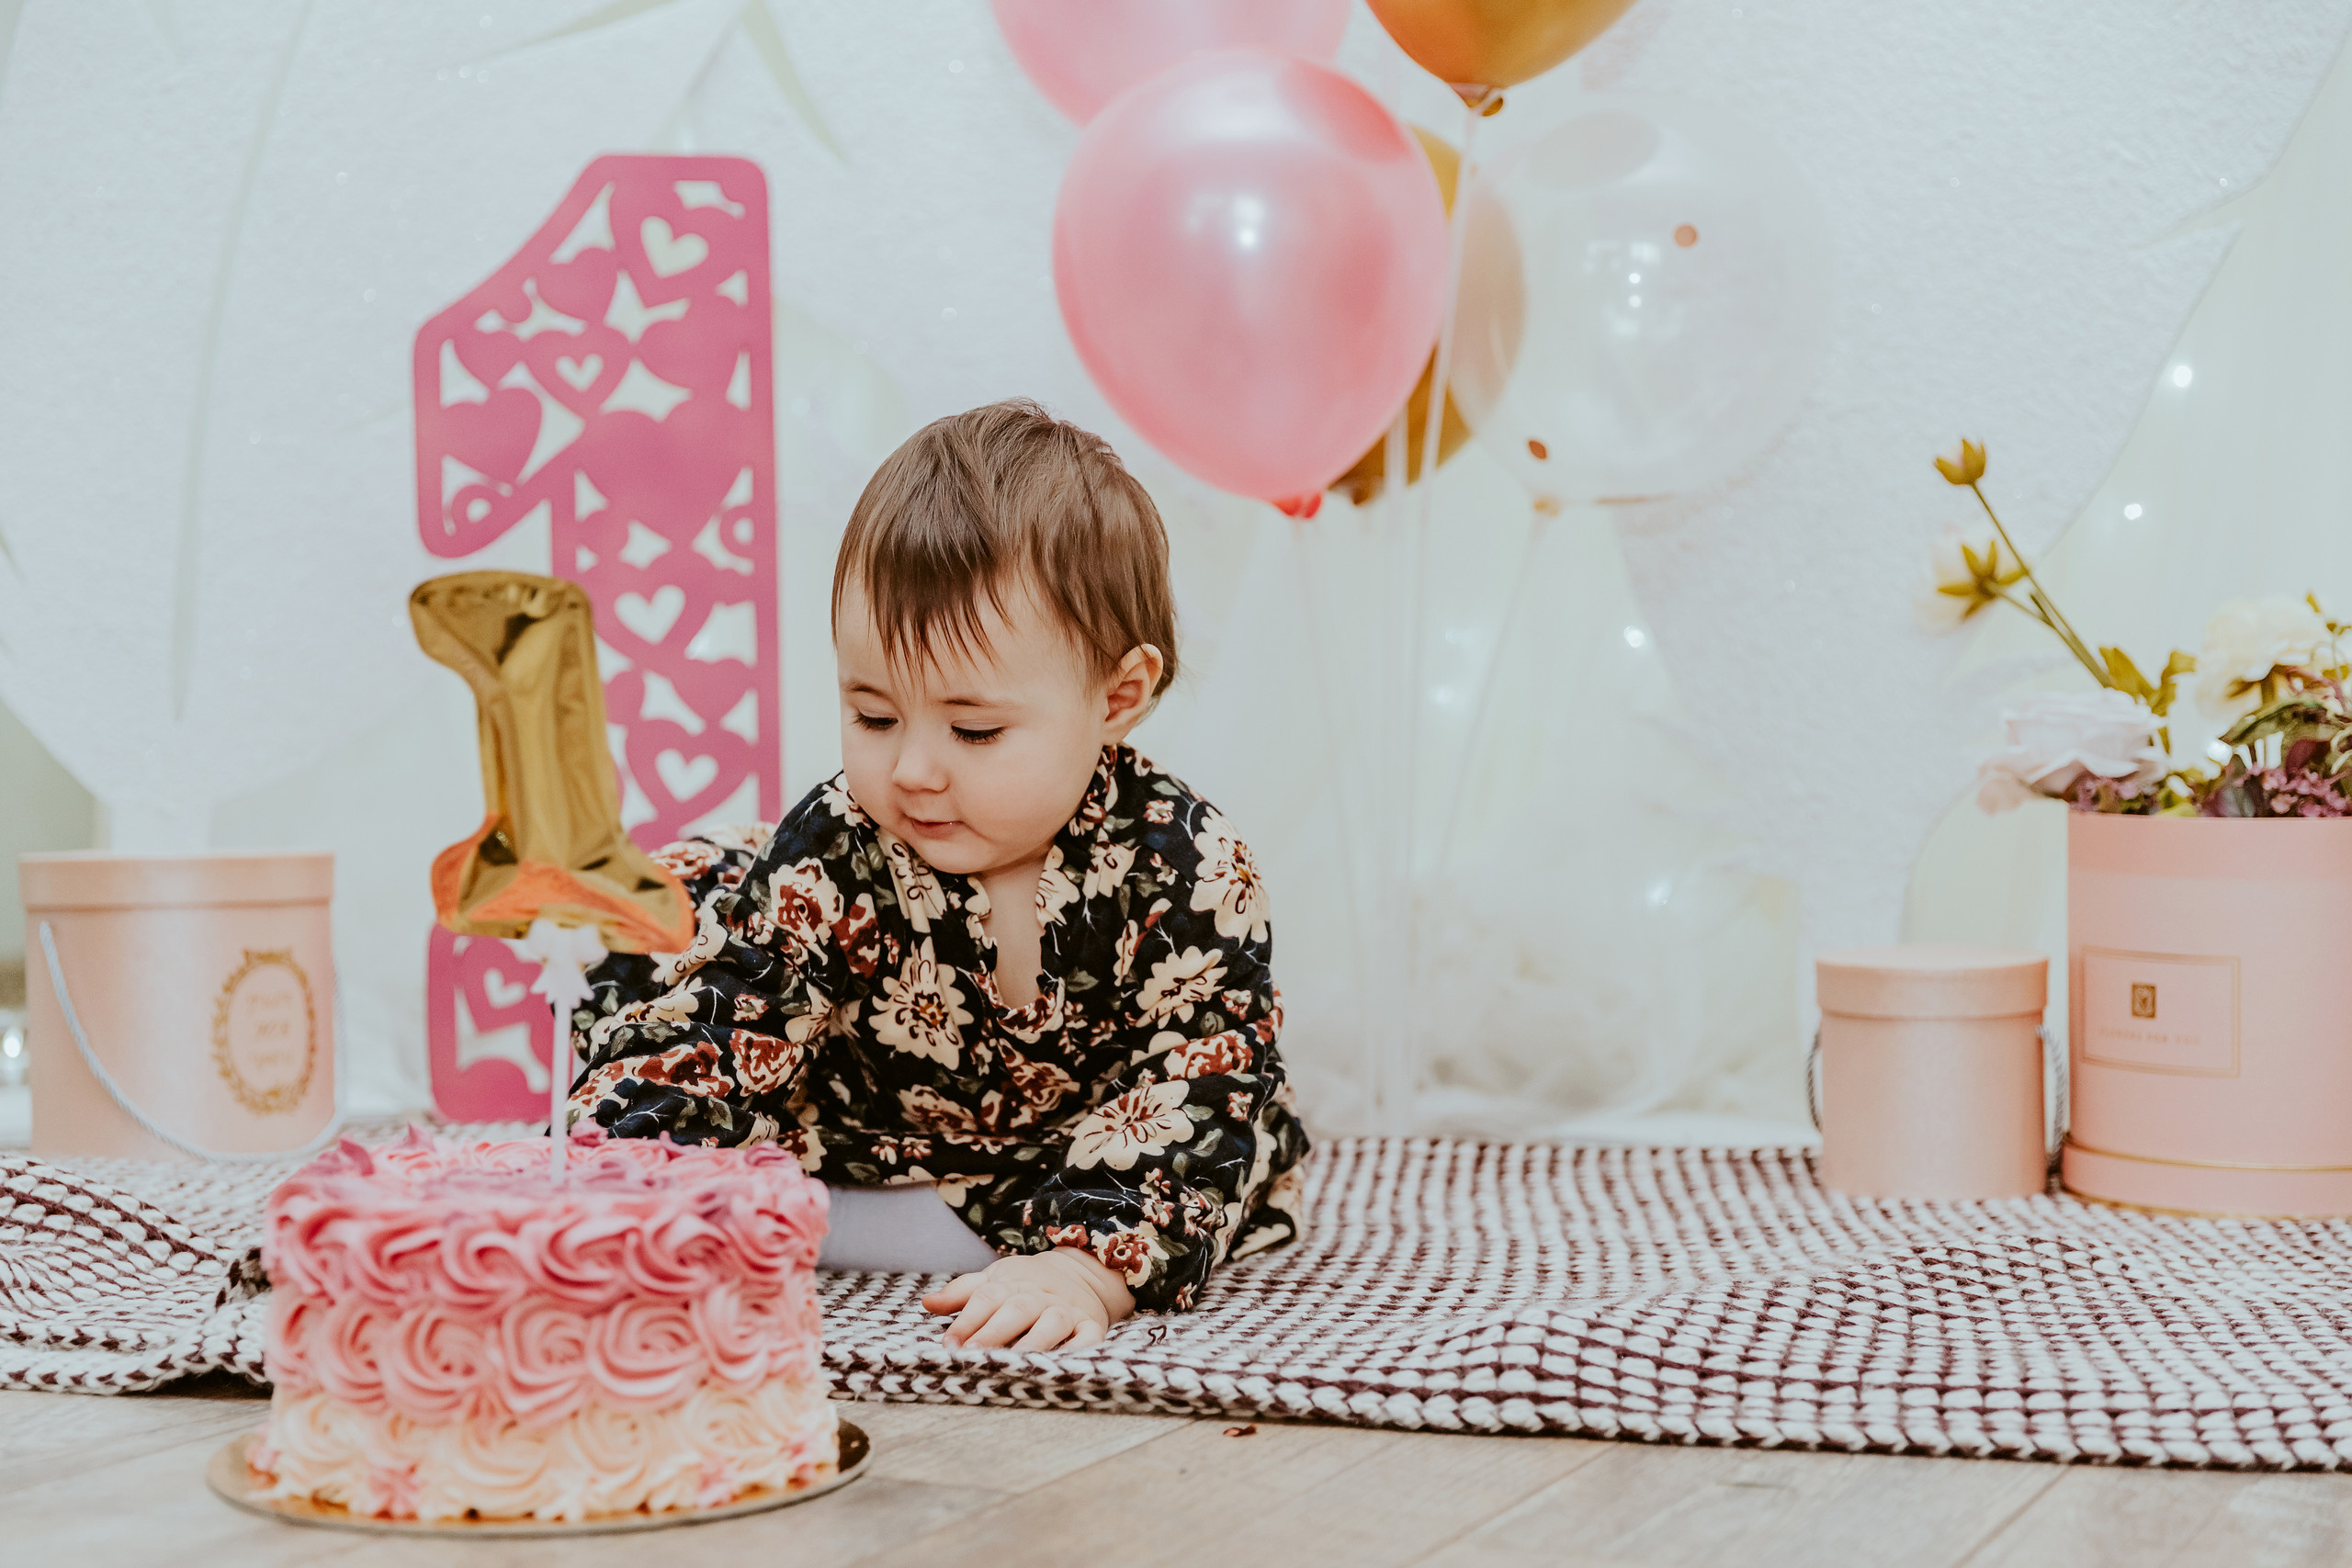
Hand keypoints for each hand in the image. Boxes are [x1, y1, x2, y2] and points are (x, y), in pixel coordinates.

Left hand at [921, 1246, 1134, 1350]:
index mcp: (1011, 1284)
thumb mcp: (994, 1279)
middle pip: (1016, 1311)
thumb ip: (961, 1293)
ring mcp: (1067, 1310)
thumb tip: (927, 1303)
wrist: (1081, 1272)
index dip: (966, 1321)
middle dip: (994, 1332)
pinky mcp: (1091, 1325)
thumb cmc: (1026, 1283)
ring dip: (1035, 1341)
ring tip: (1016, 1361)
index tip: (948, 1345)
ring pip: (1052, 1322)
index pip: (985, 1299)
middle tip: (973, 1355)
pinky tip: (1065, 1363)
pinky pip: (1089, 1336)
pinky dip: (1081, 1349)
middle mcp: (1039, 1296)